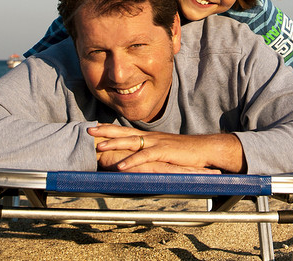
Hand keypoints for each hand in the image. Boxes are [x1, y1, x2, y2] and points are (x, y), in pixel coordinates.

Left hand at [88, 124, 244, 172]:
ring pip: (131, 142)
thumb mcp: (164, 150)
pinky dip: (130, 162)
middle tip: (88, 130)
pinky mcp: (163, 152)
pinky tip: (120, 167)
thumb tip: (139, 156)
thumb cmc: (184, 152)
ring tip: (99, 147)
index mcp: (149, 137)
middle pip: (123, 132)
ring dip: (114, 144)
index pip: (125, 130)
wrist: (204, 149)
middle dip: (105, 131)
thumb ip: (151, 152)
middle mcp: (150, 137)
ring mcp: (156, 143)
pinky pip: (143, 157)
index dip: (109, 128)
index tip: (94, 127)